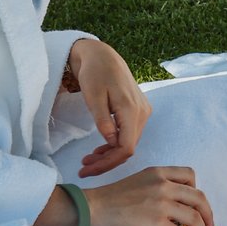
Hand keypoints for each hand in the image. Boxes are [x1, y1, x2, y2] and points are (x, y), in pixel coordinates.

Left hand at [72, 41, 151, 175]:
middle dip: (106, 162)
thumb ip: (103, 120)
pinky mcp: (139, 111)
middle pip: (128, 148)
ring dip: (110, 155)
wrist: (103, 56)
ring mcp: (143, 112)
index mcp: (132, 109)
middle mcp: (142, 112)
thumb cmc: (95, 73)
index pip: (126, 147)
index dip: (108, 163)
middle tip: (83, 168)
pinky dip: (114, 145)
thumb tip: (110, 143)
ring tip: (88, 160)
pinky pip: (129, 134)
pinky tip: (100, 149)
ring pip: (129, 142)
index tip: (86, 169)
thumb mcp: (94, 97)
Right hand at [85, 166, 214, 225]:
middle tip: (209, 224)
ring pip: (193, 216)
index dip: (197, 189)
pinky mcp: (156, 222)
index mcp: (158, 172)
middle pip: (197, 197)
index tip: (197, 203)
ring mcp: (161, 203)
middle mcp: (163, 184)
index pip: (189, 175)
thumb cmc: (112, 199)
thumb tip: (176, 211)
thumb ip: (158, 189)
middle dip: (207, 213)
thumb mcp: (138, 183)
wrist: (94, 209)